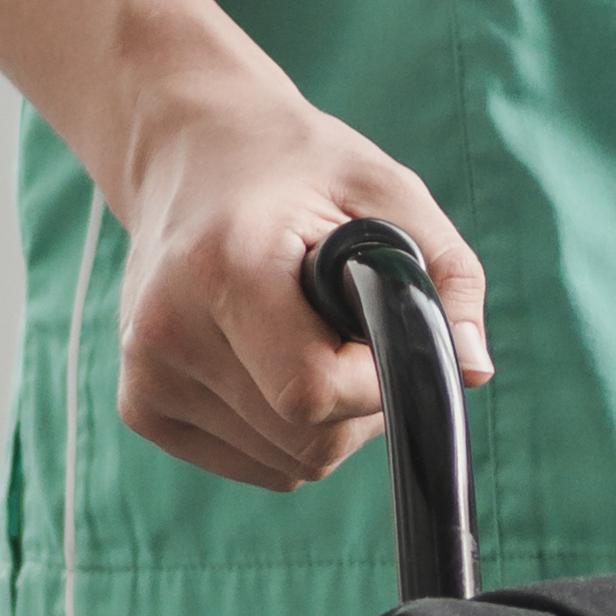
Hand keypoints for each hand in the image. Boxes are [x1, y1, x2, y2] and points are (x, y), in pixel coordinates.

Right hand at [113, 63, 488, 498]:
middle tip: (351, 326)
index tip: (383, 330)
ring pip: (288, 463)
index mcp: (221, 268)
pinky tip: (274, 358)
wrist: (191, 152)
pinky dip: (288, 429)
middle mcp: (167, 330)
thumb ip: (444, 276)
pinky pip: (257, 463)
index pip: (312, 392)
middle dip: (359, 403)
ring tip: (308, 333)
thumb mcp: (385, 191)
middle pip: (307, 443)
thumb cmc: (298, 169)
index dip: (376, 381)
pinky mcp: (141, 407)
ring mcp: (146, 376)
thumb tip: (473, 370)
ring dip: (326, 419)